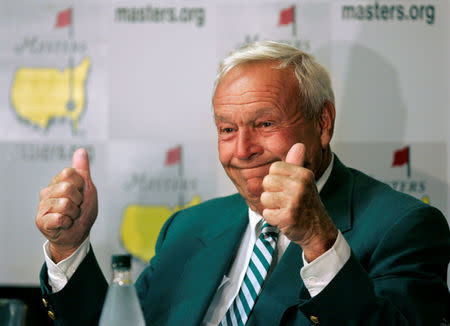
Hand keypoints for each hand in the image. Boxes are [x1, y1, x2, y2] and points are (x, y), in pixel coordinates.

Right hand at [36, 148, 97, 262]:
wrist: (79, 234)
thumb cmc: (83, 212)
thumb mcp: (87, 189)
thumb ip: (83, 170)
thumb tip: (81, 151)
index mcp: (58, 182)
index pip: (69, 173)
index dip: (80, 185)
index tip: (81, 194)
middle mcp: (47, 192)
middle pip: (67, 188)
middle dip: (78, 200)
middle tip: (76, 207)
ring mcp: (42, 206)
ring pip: (65, 204)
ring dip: (74, 213)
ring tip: (70, 216)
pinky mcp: (41, 221)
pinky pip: (60, 218)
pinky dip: (68, 223)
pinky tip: (64, 224)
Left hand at [261, 143, 337, 261]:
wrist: (318, 230)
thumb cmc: (307, 204)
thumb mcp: (304, 181)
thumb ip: (296, 164)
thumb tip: (298, 145)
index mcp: (303, 174)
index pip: (274, 168)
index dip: (276, 179)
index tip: (287, 188)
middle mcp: (300, 185)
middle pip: (266, 182)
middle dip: (272, 193)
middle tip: (285, 201)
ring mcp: (294, 201)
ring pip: (265, 198)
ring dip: (272, 207)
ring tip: (285, 209)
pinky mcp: (288, 216)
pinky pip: (267, 213)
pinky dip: (273, 219)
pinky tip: (285, 219)